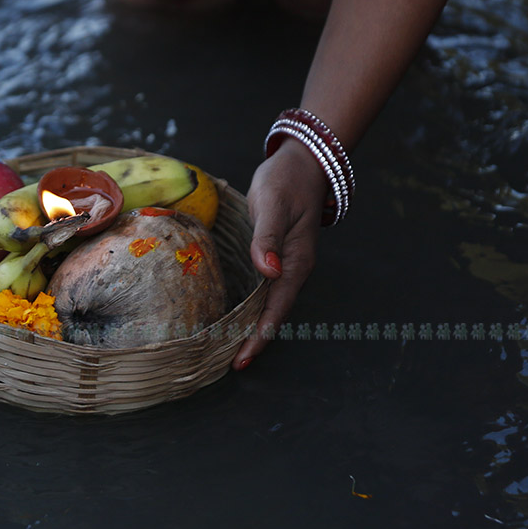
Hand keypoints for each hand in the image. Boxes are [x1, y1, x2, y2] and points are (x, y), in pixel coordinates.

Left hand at [235, 137, 329, 369]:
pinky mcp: (275, 255)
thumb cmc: (286, 181)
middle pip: (272, 313)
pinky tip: (232, 315)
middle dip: (252, 340)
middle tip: (225, 365)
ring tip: (226, 349)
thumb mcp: (274, 205)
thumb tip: (269, 270)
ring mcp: (285, 264)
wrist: (302, 163)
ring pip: (267, 304)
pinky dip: (249, 307)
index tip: (242, 359)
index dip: (259, 335)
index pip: (276, 308)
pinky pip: (263, 289)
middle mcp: (292, 269)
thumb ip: (268, 237)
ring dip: (249, 327)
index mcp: (296, 262)